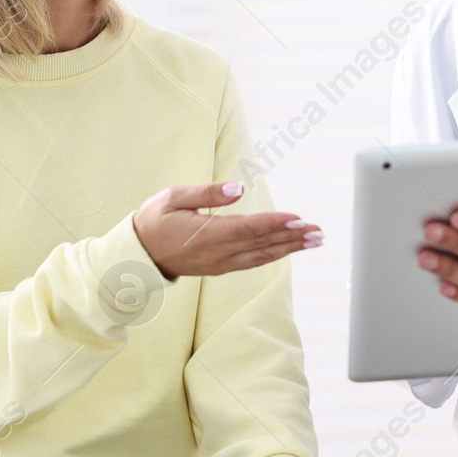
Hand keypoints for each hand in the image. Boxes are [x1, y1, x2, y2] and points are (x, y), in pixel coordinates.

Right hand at [132, 181, 321, 278]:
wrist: (138, 255)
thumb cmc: (154, 220)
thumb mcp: (173, 198)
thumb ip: (206, 193)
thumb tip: (237, 188)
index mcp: (206, 235)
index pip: (248, 228)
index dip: (275, 223)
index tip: (298, 218)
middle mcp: (218, 254)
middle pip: (262, 245)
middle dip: (293, 238)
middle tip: (319, 232)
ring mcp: (220, 264)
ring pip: (262, 256)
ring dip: (290, 248)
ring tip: (313, 241)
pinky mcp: (220, 268)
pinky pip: (253, 262)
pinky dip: (274, 254)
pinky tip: (288, 249)